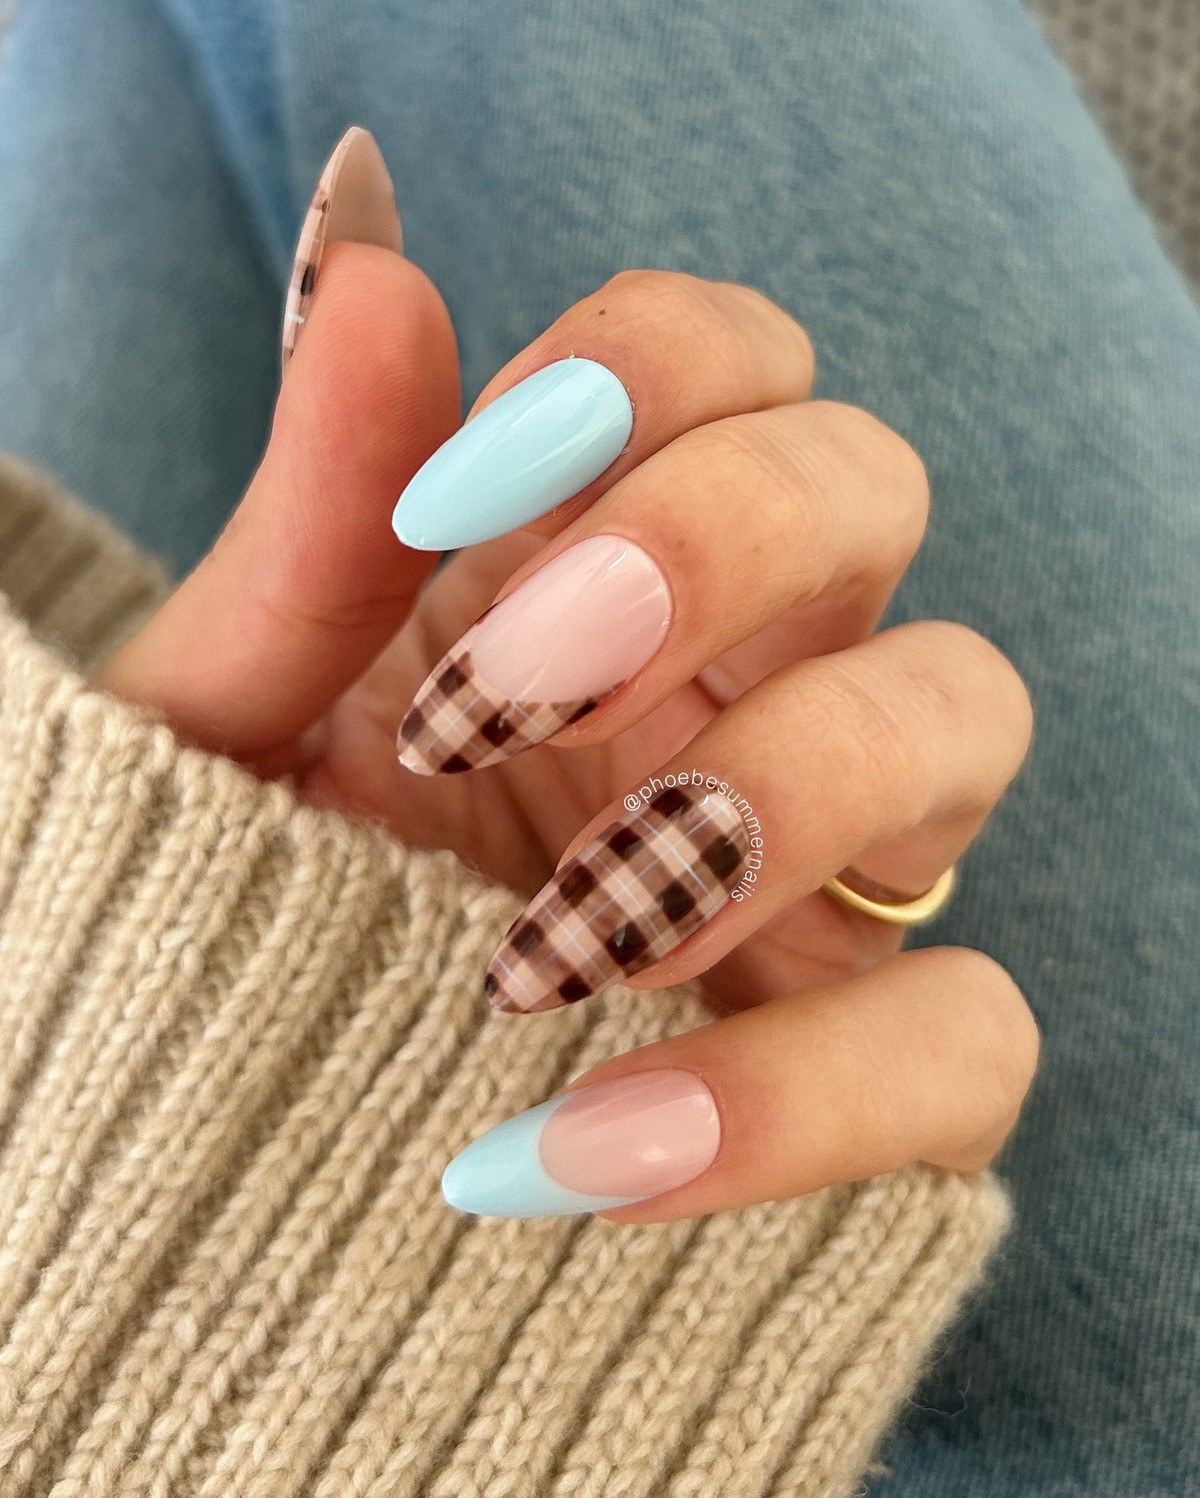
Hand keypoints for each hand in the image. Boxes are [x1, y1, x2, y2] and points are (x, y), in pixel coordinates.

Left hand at [98, 244, 1037, 1221]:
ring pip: (970, 713)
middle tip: (512, 690)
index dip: (636, 374)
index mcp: (600, 561)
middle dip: (715, 543)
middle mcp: (747, 667)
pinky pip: (963, 1040)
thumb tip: (373, 274)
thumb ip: (306, 534)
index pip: (730, 354)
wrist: (247, 1122)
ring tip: (561, 936)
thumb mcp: (238, 723)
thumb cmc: (242, 887)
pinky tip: (594, 1153)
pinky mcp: (866, 1049)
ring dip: (784, 790)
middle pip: (872, 478)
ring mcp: (825, 854)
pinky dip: (810, 1099)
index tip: (454, 503)